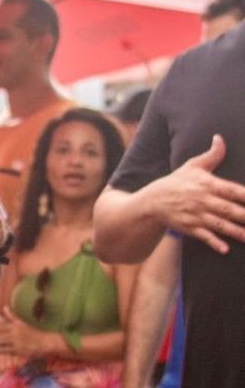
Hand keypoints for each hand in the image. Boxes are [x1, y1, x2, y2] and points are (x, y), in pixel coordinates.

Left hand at [0, 308, 49, 362]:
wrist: (45, 342)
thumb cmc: (32, 332)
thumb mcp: (21, 323)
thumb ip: (11, 316)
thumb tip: (5, 307)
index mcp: (14, 326)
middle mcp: (14, 332)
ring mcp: (17, 341)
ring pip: (2, 341)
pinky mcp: (20, 349)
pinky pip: (9, 349)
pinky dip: (2, 350)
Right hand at [158, 135, 244, 252]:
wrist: (152, 201)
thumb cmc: (177, 182)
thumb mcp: (192, 166)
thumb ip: (212, 155)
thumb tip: (220, 138)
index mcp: (208, 184)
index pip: (233, 190)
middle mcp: (203, 200)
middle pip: (230, 209)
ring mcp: (196, 215)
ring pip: (221, 225)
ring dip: (237, 232)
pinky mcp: (189, 228)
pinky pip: (204, 236)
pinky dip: (214, 243)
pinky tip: (225, 249)